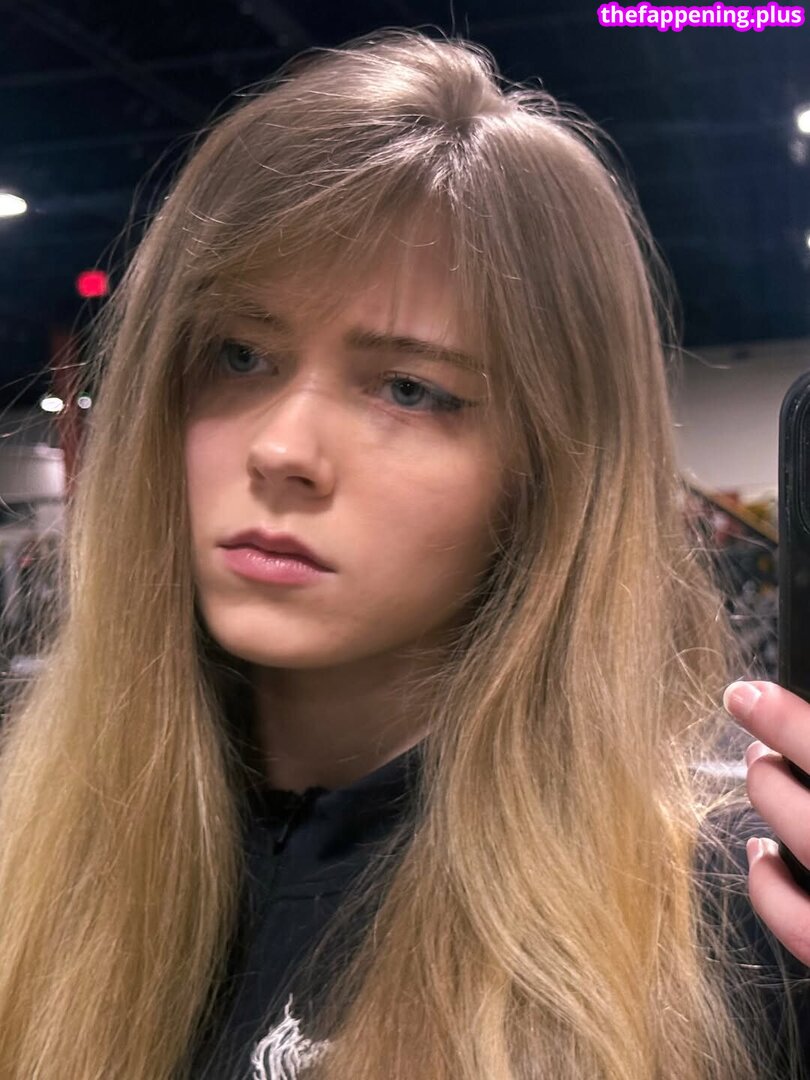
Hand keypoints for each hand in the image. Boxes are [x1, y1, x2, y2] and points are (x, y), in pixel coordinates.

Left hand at [723, 680, 809, 965]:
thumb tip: (792, 733)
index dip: (788, 721)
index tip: (748, 695)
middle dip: (775, 754)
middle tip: (754, 732)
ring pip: (802, 840)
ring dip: (770, 798)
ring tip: (761, 771)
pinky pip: (798, 923)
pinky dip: (768, 884)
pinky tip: (761, 855)